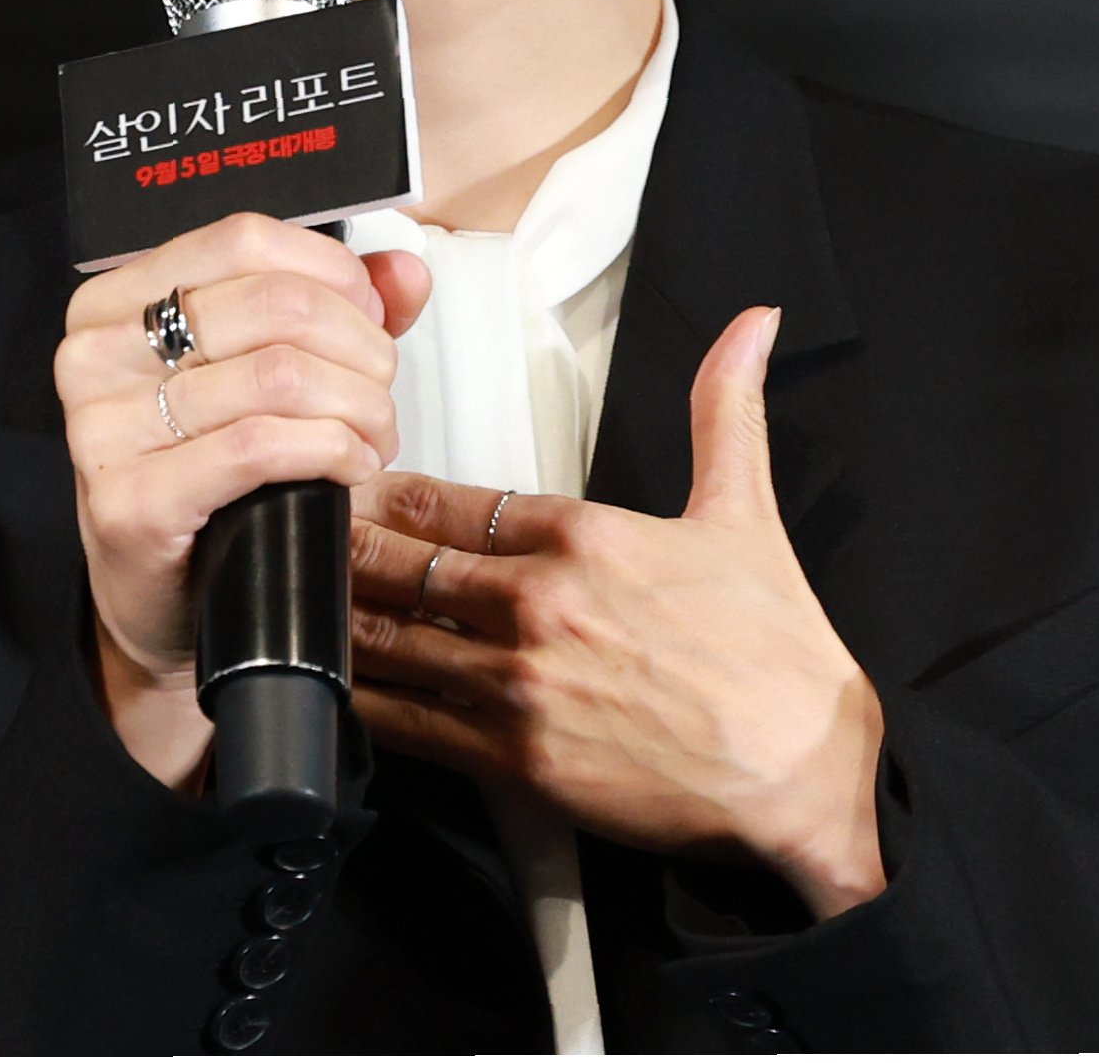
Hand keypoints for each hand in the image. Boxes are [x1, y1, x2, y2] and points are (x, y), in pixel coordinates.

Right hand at [56, 212, 430, 787]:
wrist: (161, 597)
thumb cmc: (211, 473)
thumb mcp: (260, 372)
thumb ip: (333, 308)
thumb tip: (404, 268)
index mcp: (114, 300)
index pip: (242, 238)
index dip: (331, 272)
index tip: (371, 317)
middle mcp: (93, 353)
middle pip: (273, 304)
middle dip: (360, 347)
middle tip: (382, 391)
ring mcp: (102, 429)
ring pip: (279, 375)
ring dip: (360, 407)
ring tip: (375, 437)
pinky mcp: (130, 501)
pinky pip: (260, 446)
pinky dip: (332, 450)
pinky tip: (352, 465)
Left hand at [346, 305, 886, 917]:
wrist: (809, 774)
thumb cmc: (778, 655)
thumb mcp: (746, 512)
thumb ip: (725, 409)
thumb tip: (751, 324)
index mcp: (581, 536)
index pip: (445, 499)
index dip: (381, 491)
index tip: (345, 482)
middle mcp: (538, 603)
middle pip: (397, 562)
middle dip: (338, 547)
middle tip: (292, 531)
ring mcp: (519, 685)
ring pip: (387, 639)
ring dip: (334, 619)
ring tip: (289, 601)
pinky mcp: (515, 761)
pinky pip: (407, 725)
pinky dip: (361, 703)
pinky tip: (330, 686)